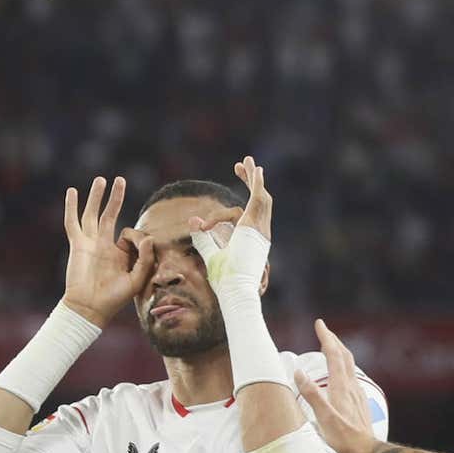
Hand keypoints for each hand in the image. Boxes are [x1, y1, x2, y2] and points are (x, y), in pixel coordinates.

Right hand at [62, 176, 154, 326]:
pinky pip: (73, 222)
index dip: (139, 237)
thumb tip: (151, 238)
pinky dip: (71, 207)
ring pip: (92, 214)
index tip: (145, 247)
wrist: (89, 309)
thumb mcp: (136, 279)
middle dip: (115, 197)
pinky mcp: (78, 245)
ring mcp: (89, 243)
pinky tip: (72, 192)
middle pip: (110, 214)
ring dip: (96, 196)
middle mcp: (104, 245)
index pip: (129, 234)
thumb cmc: (113, 299)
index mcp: (119, 253)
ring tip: (101, 179)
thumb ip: (145, 259)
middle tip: (120, 179)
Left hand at [189, 156, 272, 293]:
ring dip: (253, 179)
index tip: (199, 225)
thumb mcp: (212, 254)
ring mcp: (260, 229)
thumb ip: (204, 237)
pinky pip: (259, 201)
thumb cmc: (227, 280)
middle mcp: (259, 233)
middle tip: (240, 165)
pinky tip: (255, 170)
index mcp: (251, 239)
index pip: (237, 216)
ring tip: (246, 162)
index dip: (216, 217)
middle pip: (258, 201)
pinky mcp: (256, 226)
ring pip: (260, 198)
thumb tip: (192, 221)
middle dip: (250, 182)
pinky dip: (257, 185)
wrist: (236, 290)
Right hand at [294, 320, 378, 452]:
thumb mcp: (324, 418)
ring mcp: (357, 395)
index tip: (319, 323)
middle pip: (345, 356)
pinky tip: (341, 374)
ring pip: (350, 366)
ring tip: (330, 346)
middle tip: (323, 329)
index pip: (334, 355)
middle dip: (333, 340)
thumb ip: (312, 395)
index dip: (326, 337)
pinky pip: (351, 377)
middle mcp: (351, 387)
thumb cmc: (345, 440)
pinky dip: (343, 366)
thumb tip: (299, 372)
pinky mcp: (359, 403)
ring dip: (339, 352)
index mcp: (341, 387)